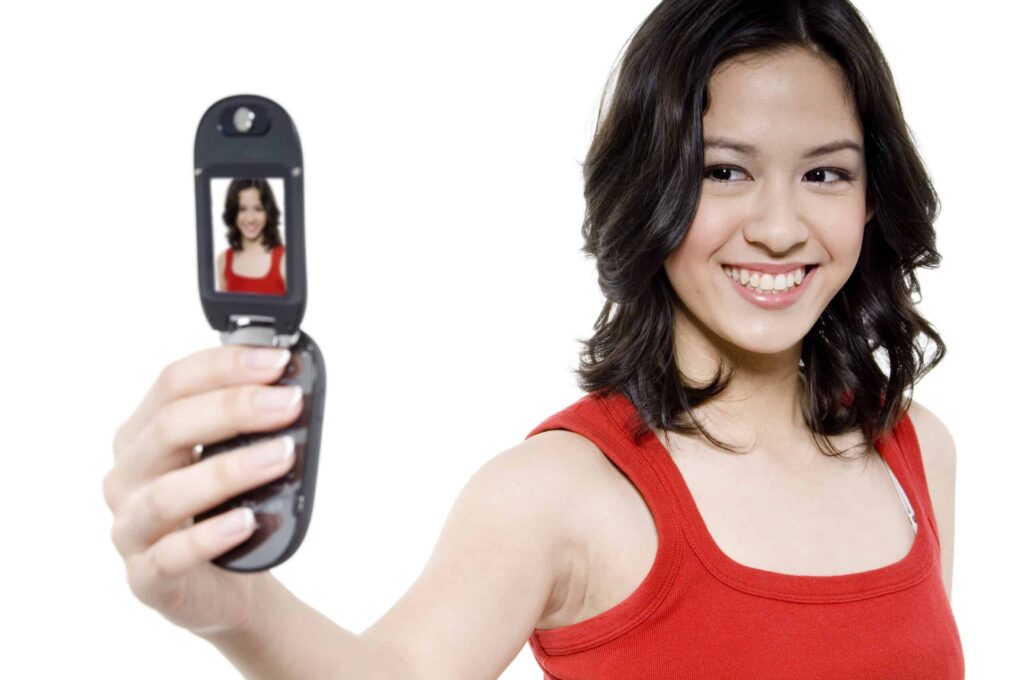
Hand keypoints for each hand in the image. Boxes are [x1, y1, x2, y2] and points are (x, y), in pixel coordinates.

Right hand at [104, 345, 303, 637]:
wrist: (228, 588)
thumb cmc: (228, 508)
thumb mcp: (234, 456)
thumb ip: (250, 422)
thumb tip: (291, 387)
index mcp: (143, 434)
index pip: (173, 383)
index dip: (224, 366)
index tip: (277, 362)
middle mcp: (127, 476)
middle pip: (169, 428)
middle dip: (234, 408)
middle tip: (289, 403)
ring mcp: (130, 528)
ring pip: (168, 493)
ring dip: (230, 470)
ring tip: (281, 457)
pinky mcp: (146, 578)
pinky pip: (171, 556)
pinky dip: (211, 536)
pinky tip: (247, 520)